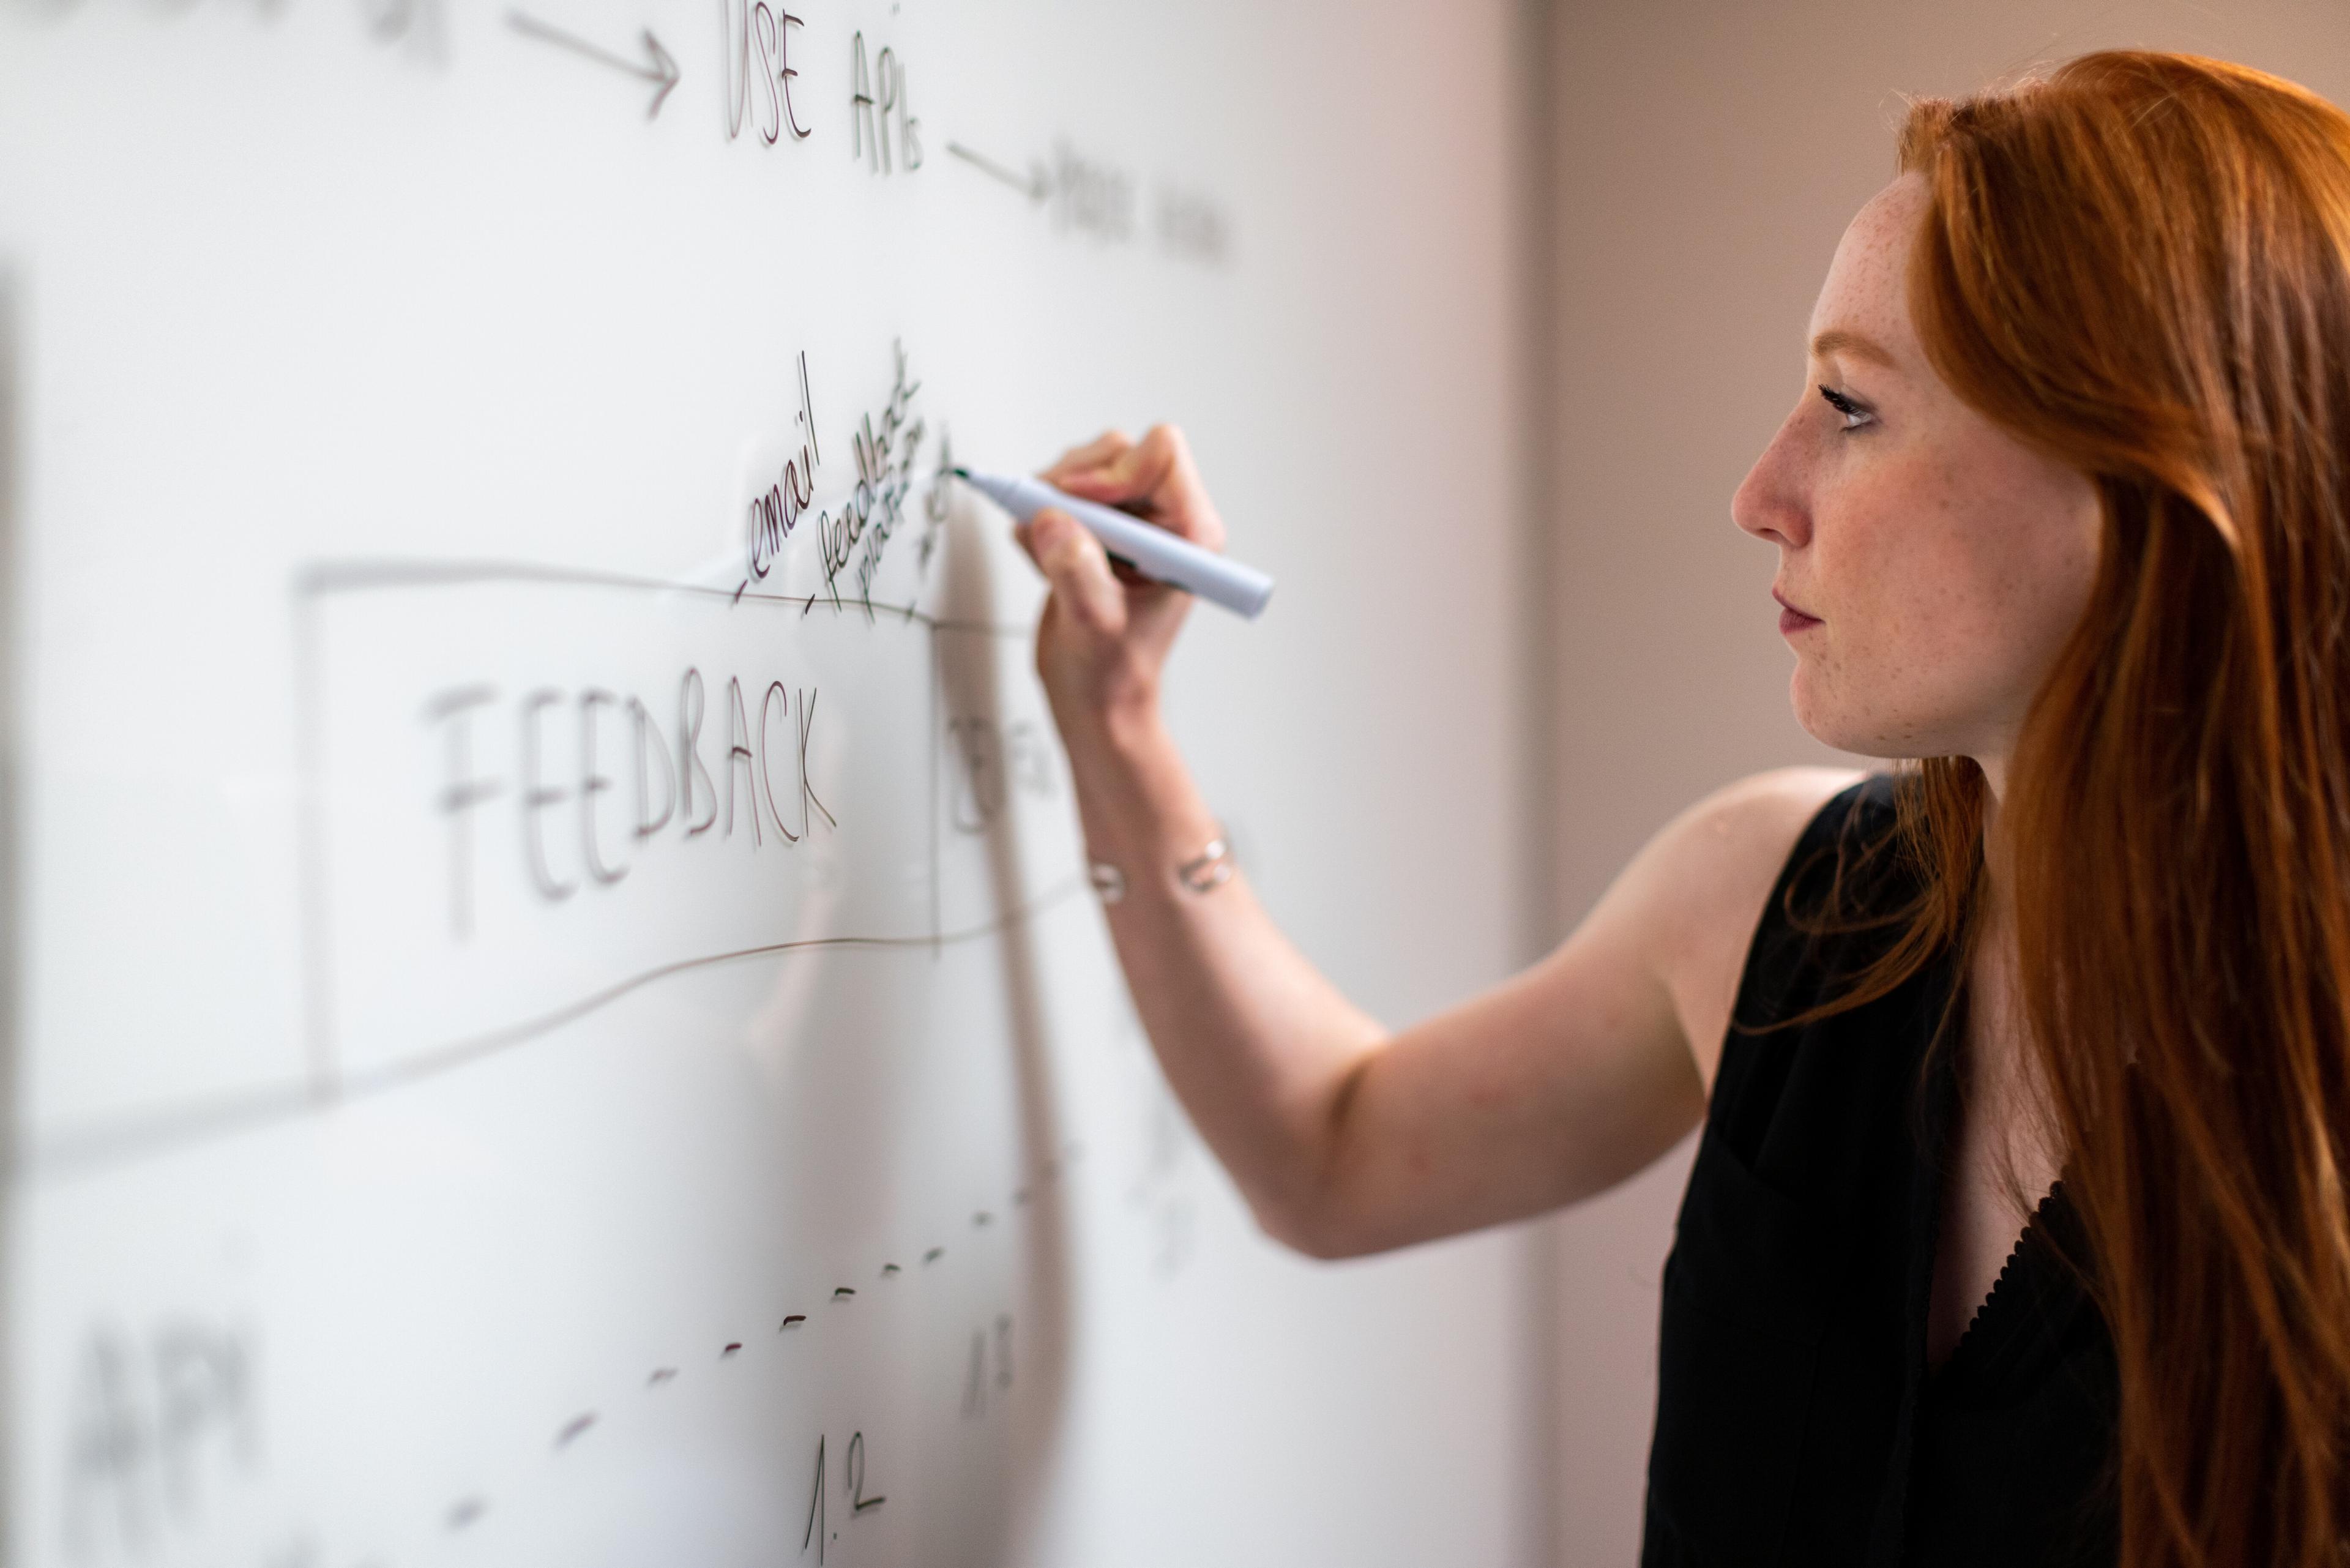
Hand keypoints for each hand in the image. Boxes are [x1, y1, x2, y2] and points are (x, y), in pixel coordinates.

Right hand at [1014, 424, 1227, 736]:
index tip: (1077, 507)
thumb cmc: (1112, 674)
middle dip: (1073, 483)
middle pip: (1118, 452)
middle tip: (1049, 525)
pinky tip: (1042, 561)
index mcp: (1190, 535)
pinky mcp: (1097, 529)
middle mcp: (1165, 521)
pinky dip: (1038, 518)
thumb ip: (1077, 571)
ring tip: (1045, 554)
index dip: (1112, 472)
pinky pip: (1060, 493)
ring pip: (1085, 467)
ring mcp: (1130, 523)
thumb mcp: (1094, 626)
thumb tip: (1051, 520)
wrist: (1095, 700)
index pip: (1161, 454)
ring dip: (1051, 501)